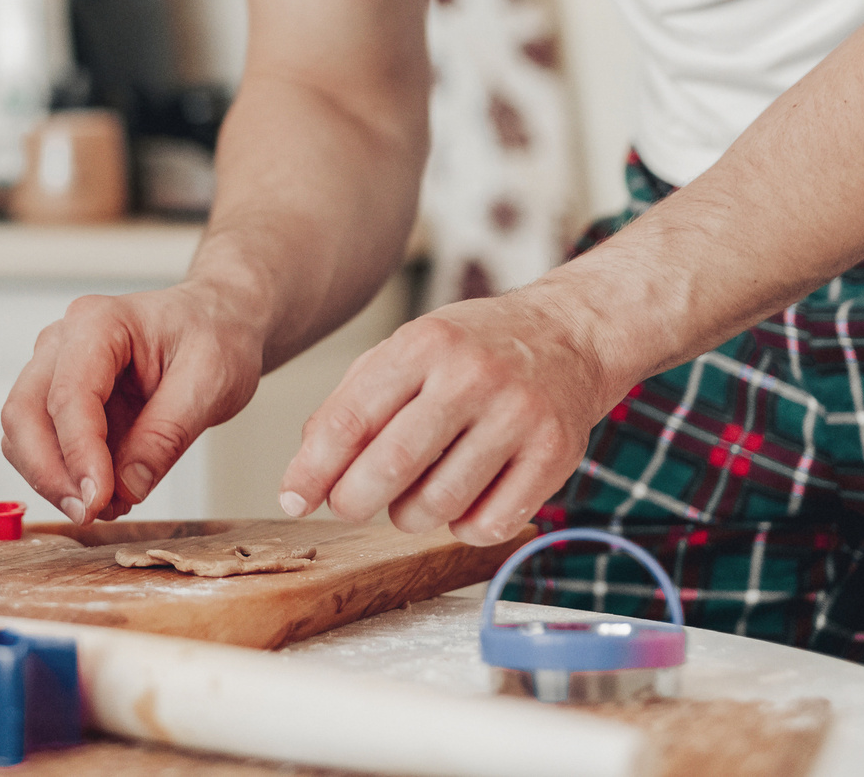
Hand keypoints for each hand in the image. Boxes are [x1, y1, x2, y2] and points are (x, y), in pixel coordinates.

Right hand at [0, 283, 263, 523]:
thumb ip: (167, 434)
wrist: (217, 322)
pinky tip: (105, 493)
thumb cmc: (214, 336)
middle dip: (49, 472)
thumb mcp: (210, 382)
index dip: (78, 452)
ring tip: (108, 505)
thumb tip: (127, 487)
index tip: (98, 500)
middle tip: (90, 513)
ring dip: (52, 478)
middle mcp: (64, 341)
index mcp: (99, 322)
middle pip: (24, 411)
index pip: (69, 393)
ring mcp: (55, 369)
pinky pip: (41, 443)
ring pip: (22, 432)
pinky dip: (62, 476)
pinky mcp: (60, 399)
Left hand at [279, 291, 613, 544]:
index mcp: (422, 345)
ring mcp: (518, 416)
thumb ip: (353, 401)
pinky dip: (463, 528)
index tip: (293, 500)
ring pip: (439, 503)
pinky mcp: (555, 455)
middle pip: (391, 465)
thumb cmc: (474, 350)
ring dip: (409, 516)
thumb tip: (307, 467)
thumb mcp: (407, 351)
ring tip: (412, 497)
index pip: (350, 419)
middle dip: (353, 500)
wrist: (570, 336)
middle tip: (348, 505)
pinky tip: (462, 502)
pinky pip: (490, 524)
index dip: (312, 470)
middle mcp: (472, 376)